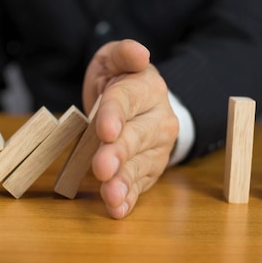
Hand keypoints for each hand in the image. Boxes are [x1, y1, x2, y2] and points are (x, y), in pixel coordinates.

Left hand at [83, 39, 178, 218]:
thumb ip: (124, 53)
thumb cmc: (121, 80)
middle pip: (136, 136)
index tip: (104, 129)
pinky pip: (141, 185)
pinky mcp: (151, 169)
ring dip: (125, 182)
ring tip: (111, 196)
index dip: (115, 114)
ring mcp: (157, 147)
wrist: (139, 103)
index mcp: (148, 88)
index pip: (129, 100)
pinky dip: (130, 198)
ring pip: (141, 165)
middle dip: (118, 153)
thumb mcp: (116, 59)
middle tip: (102, 167)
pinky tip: (118, 209)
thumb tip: (139, 53)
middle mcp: (158, 119)